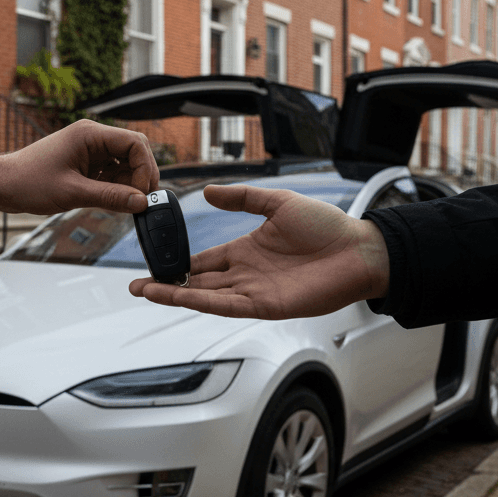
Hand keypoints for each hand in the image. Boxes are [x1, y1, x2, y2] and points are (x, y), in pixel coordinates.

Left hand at [0, 119, 158, 213]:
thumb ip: (111, 197)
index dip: (145, 169)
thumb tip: (141, 203)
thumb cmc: (28, 182)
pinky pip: (111, 173)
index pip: (135, 143)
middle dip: (141, 176)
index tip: (142, 194)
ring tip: (124, 204)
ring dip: (129, 184)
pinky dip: (117, 187)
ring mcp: (89, 151)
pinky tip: (113, 201)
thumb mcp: (73, 193)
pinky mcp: (85, 164)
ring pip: (125, 164)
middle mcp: (92, 138)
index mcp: (90, 134)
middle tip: (141, 201)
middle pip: (134, 151)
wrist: (2, 186)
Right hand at [128, 184, 389, 319]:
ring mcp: (254, 291)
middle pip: (198, 283)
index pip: (204, 260)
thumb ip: (243, 199)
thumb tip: (209, 191)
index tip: (155, 263)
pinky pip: (227, 305)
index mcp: (246, 250)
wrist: (360, 249)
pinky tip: (180, 297)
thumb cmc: (327, 227)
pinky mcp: (266, 305)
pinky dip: (201, 302)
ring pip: (205, 296)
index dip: (179, 264)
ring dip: (175, 296)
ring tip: (146, 292)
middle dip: (167, 285)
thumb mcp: (278, 202)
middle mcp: (246, 273)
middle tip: (138, 285)